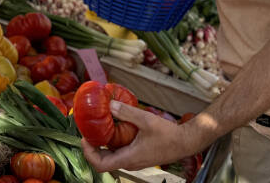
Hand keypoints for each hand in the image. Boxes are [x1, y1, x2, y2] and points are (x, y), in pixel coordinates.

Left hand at [82, 101, 200, 172]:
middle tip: (88, 130)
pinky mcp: (138, 155)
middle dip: (93, 147)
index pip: (100, 165)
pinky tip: (115, 128)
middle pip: (103, 160)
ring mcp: (134, 160)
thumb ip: (127, 113)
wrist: (185, 142)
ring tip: (98, 127)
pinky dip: (113, 142)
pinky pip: (120, 152)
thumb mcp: (146, 120)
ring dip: (102, 144)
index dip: (88, 153)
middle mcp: (129, 162)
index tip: (84, 138)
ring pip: (112, 156)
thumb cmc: (168, 135)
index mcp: (129, 158)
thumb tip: (110, 105)